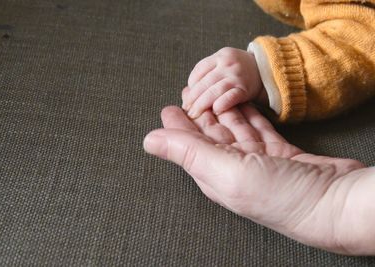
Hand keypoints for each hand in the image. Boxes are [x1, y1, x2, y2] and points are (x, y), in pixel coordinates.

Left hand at [144, 105, 374, 254]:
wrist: (335, 202)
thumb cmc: (280, 194)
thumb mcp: (226, 170)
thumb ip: (188, 152)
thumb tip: (149, 140)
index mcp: (215, 174)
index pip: (190, 145)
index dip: (178, 125)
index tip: (169, 106)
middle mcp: (234, 169)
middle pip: (211, 136)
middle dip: (199, 115)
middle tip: (190, 93)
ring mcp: (259, 162)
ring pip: (235, 130)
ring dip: (223, 112)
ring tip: (213, 94)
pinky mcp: (281, 154)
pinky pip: (259, 130)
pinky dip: (249, 116)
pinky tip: (242, 106)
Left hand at [183, 47, 265, 118]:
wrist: (269, 71)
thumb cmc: (243, 71)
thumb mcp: (227, 63)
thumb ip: (211, 72)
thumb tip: (189, 91)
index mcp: (221, 56)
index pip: (199, 70)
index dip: (191, 84)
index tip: (187, 95)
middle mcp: (228, 64)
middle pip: (204, 82)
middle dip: (192, 98)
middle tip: (186, 109)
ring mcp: (237, 76)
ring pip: (213, 91)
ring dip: (201, 104)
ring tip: (195, 113)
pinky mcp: (246, 89)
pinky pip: (230, 97)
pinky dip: (221, 104)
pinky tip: (214, 110)